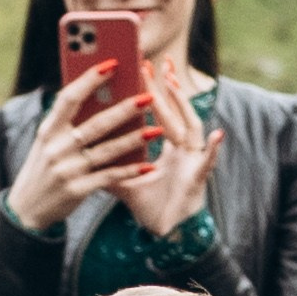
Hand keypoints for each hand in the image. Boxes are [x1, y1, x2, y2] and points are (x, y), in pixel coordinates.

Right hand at [3, 64, 162, 230]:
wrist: (27, 210)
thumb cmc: (43, 168)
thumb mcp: (47, 142)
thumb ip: (68, 123)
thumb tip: (101, 96)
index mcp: (49, 130)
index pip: (69, 98)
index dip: (90, 80)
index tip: (113, 64)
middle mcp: (57, 148)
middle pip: (96, 124)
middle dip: (124, 110)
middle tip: (148, 97)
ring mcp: (67, 170)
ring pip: (107, 150)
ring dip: (133, 140)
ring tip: (156, 129)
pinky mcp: (77, 191)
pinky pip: (109, 177)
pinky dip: (129, 171)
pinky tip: (148, 165)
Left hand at [123, 51, 221, 238]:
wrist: (166, 233)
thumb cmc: (151, 206)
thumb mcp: (124, 183)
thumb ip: (108, 166)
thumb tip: (80, 155)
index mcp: (167, 147)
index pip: (161, 112)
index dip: (155, 90)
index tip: (146, 66)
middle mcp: (182, 149)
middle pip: (175, 112)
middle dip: (167, 87)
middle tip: (157, 62)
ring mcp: (192, 160)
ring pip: (189, 127)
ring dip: (183, 104)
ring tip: (174, 82)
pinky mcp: (198, 178)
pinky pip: (207, 162)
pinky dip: (212, 149)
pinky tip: (216, 135)